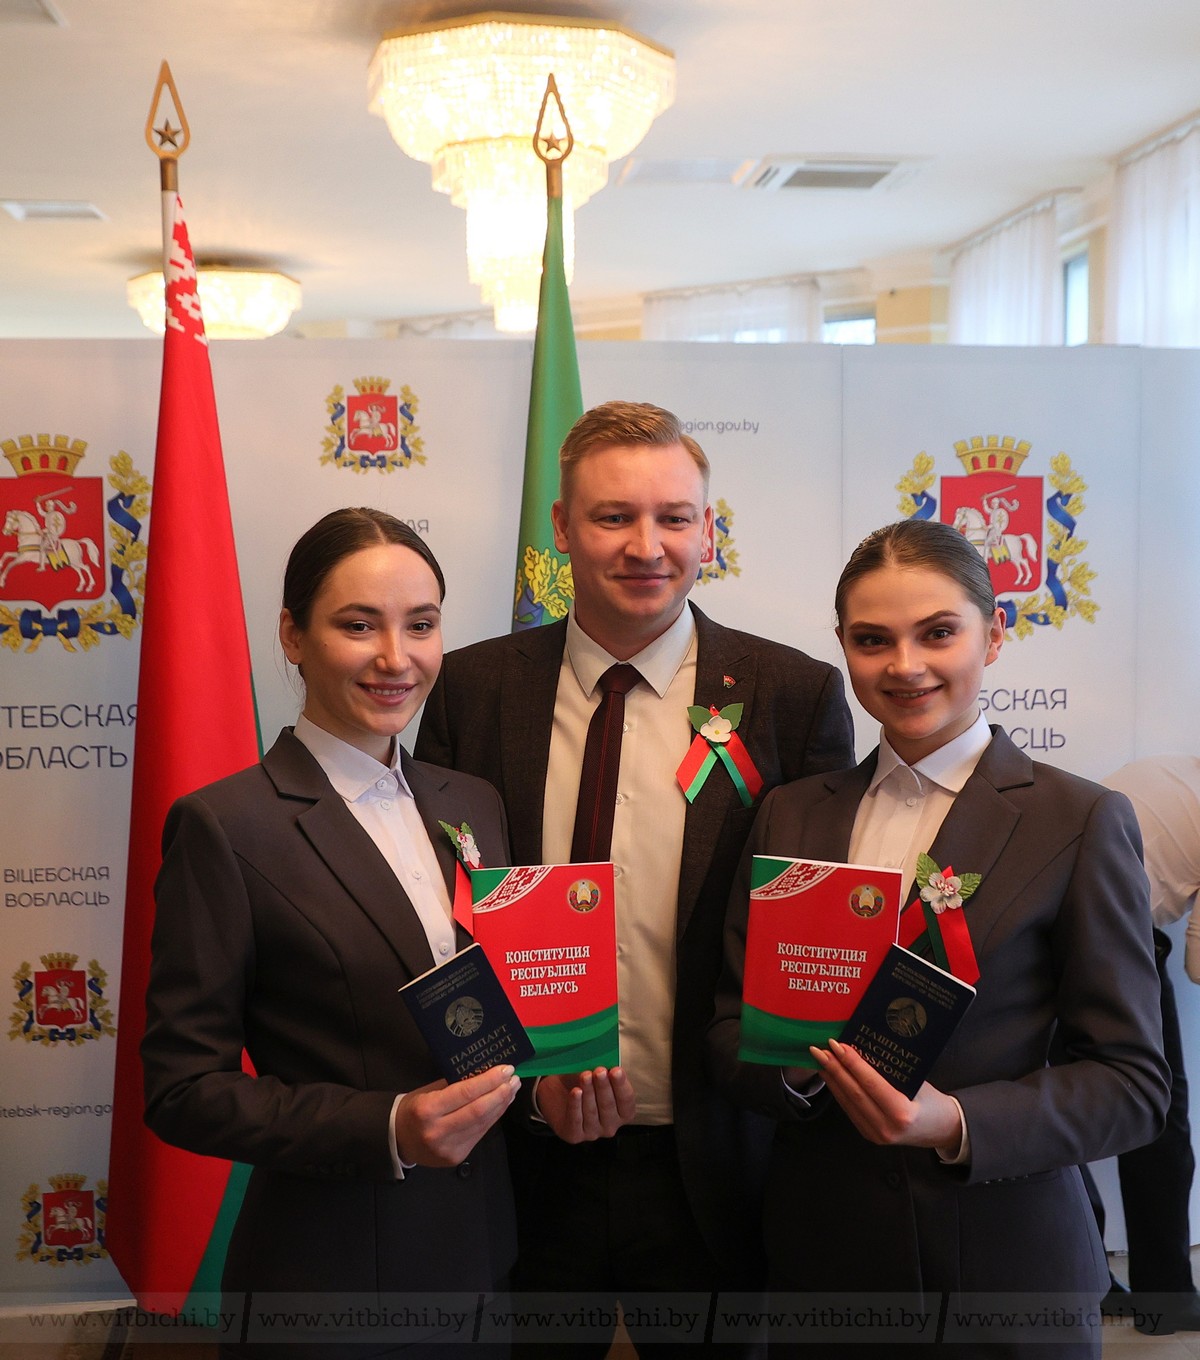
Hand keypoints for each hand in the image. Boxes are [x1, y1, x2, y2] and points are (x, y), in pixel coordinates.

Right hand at [394, 1064, 519, 1167]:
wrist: (398, 1140)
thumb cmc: (414, 1109)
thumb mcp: (429, 1091)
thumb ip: (455, 1084)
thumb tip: (485, 1071)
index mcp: (428, 1109)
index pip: (465, 1093)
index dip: (489, 1081)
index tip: (506, 1069)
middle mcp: (437, 1131)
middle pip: (478, 1111)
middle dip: (500, 1094)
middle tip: (514, 1079)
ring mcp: (448, 1148)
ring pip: (482, 1124)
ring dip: (500, 1105)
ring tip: (511, 1090)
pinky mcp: (456, 1157)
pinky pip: (479, 1134)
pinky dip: (492, 1118)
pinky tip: (500, 1105)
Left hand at [535, 1066, 636, 1142]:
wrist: (558, 1094)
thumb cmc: (583, 1083)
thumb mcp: (596, 1075)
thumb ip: (605, 1071)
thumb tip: (607, 1058)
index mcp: (623, 1112)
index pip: (626, 1101)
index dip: (621, 1085)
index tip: (616, 1070)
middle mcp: (610, 1126)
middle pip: (609, 1106)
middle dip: (604, 1087)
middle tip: (599, 1071)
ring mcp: (593, 1133)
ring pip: (592, 1112)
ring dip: (589, 1092)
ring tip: (585, 1075)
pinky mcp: (574, 1135)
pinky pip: (576, 1120)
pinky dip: (575, 1105)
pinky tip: (575, 1091)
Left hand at [809, 1040, 962, 1156]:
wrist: (942, 1130)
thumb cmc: (933, 1101)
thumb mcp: (918, 1082)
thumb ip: (891, 1070)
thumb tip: (863, 1046)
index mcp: (901, 1113)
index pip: (870, 1084)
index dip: (851, 1063)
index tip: (836, 1045)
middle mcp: (886, 1127)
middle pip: (854, 1093)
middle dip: (834, 1069)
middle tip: (818, 1049)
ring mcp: (875, 1134)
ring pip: (847, 1102)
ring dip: (831, 1079)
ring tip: (819, 1059)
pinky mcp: (869, 1134)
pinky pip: (849, 1109)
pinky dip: (838, 1091)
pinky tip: (830, 1076)